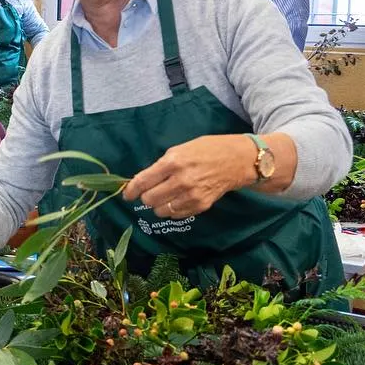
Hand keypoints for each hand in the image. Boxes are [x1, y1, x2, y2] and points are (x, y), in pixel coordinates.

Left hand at [122, 134, 255, 218]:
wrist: (237, 160)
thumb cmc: (207, 150)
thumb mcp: (180, 149)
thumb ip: (161, 165)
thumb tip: (141, 181)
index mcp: (173, 162)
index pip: (143, 182)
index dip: (131, 190)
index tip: (127, 195)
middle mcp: (181, 180)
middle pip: (149, 199)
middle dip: (146, 197)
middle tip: (151, 192)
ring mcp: (191, 195)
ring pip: (161, 210)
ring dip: (159, 205)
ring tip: (165, 196)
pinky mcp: (200, 206)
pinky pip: (176, 214)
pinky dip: (172, 210)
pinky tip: (177, 200)